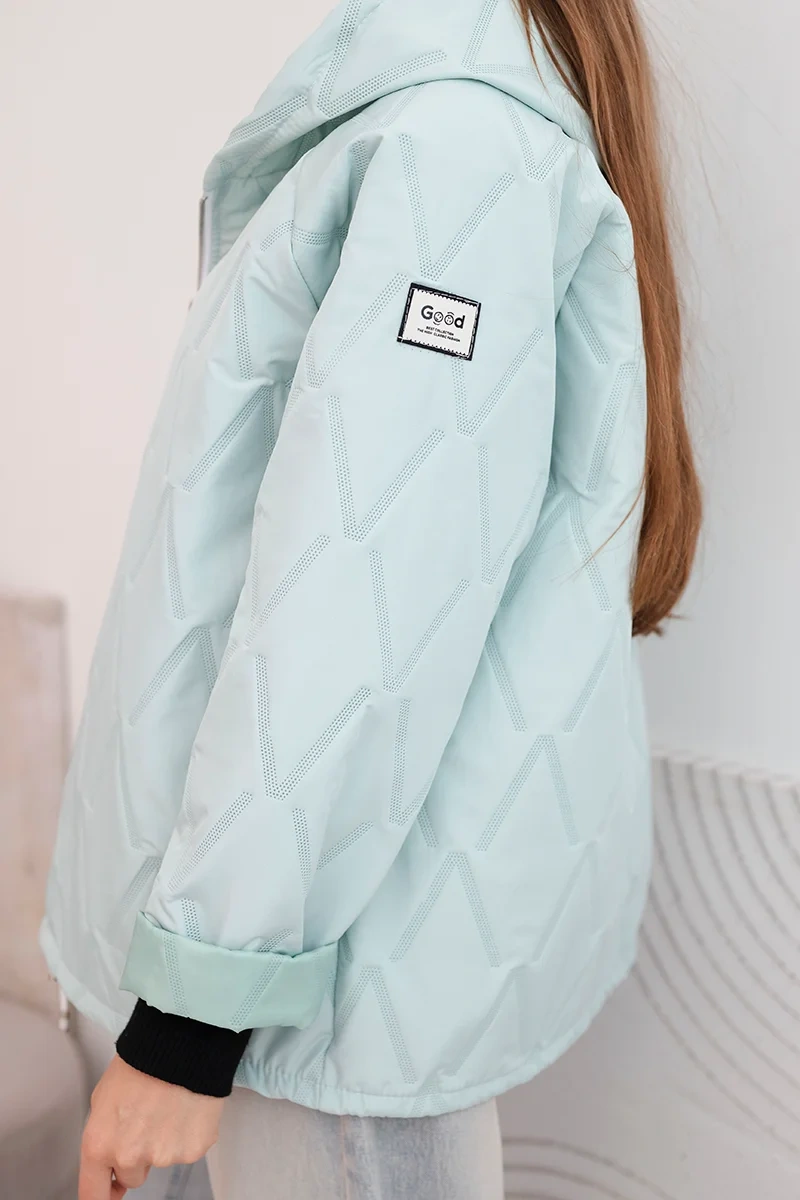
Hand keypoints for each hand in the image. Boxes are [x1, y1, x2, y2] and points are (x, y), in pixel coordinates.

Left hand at [79, 1054, 223, 1198]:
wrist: (181, 1043)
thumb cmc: (141, 1061)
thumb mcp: (103, 1097)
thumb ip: (103, 1134)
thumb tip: (109, 1158)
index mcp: (100, 1144)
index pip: (93, 1194)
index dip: (102, 1194)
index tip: (107, 1193)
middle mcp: (129, 1157)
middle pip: (132, 1177)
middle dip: (137, 1156)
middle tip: (146, 1121)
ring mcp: (163, 1157)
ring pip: (161, 1162)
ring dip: (163, 1142)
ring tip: (168, 1106)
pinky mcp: (192, 1151)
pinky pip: (187, 1150)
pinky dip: (187, 1134)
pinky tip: (185, 1107)